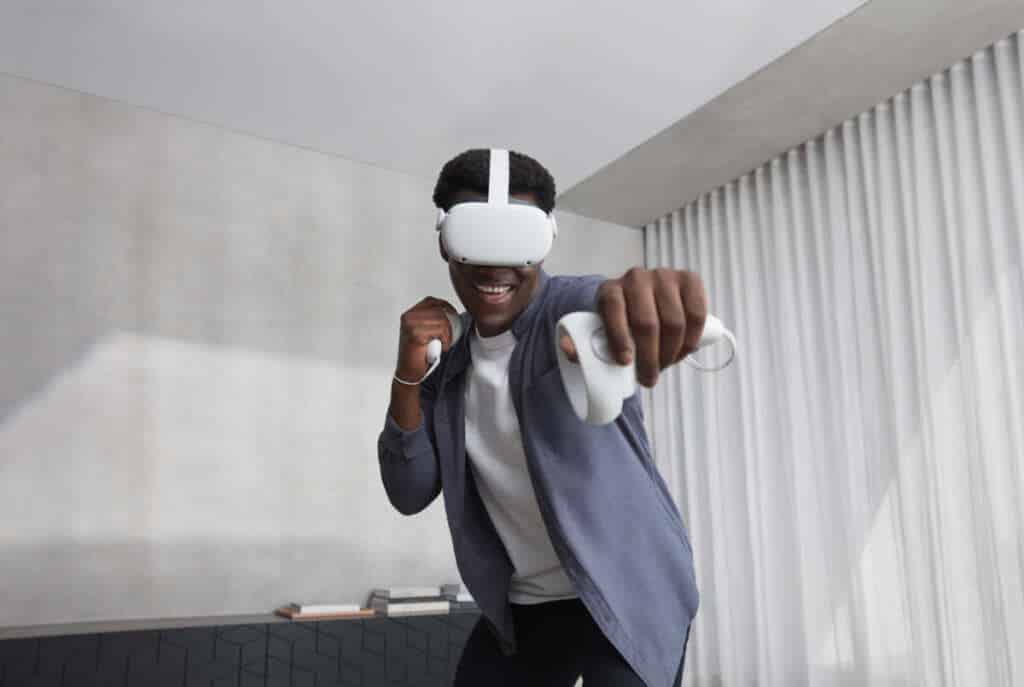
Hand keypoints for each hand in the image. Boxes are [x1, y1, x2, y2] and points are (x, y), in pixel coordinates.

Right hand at [395, 297, 458, 381]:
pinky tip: (441, 348)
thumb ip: (432, 320)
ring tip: (443, 343)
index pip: (432, 301)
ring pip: (442, 320)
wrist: (408, 372)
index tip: (452, 318)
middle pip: (439, 310)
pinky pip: (441, 330)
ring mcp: (410, 324)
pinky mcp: (416, 334)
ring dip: (448, 334)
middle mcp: (408, 317)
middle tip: (448, 337)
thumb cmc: (418, 355)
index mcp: (409, 314)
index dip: (445, 307)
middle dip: (449, 324)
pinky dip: (446, 340)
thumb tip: (450, 311)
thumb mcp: (424, 332)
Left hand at [559, 268, 706, 387]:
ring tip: (665, 366)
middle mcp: (636, 278)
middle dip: (650, 358)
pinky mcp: (689, 280)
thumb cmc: (619, 323)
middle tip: (649, 378)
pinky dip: (692, 338)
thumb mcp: (598, 332)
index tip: (625, 363)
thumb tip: (568, 348)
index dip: (620, 338)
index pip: (613, 309)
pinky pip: (697, 313)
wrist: (643, 301)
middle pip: (647, 323)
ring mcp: (665, 276)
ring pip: (674, 322)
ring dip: (672, 353)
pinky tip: (684, 350)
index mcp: (609, 289)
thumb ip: (581, 344)